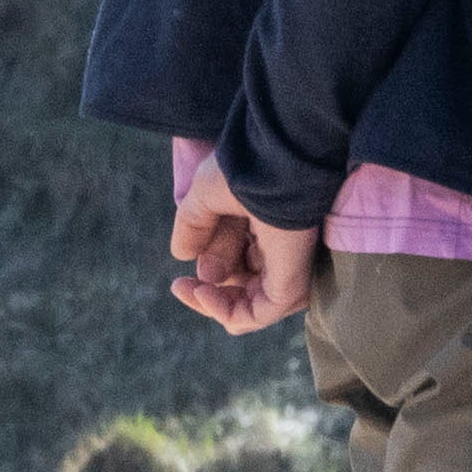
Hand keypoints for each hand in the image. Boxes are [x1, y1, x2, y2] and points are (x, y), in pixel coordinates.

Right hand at [173, 177, 325, 334]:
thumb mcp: (205, 196)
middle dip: (209, 292)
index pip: (240, 268)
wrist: (274, 158)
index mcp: (266, 229)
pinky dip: (230, 313)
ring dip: (217, 306)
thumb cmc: (246, 167)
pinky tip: (204, 294)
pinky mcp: (292, 278)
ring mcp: (288, 266)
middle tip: (181, 286)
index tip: (179, 279)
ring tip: (192, 291)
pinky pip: (262, 313)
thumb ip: (194, 226)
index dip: (207, 277)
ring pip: (255, 306)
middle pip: (246, 289)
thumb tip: (183, 256)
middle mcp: (280, 251)